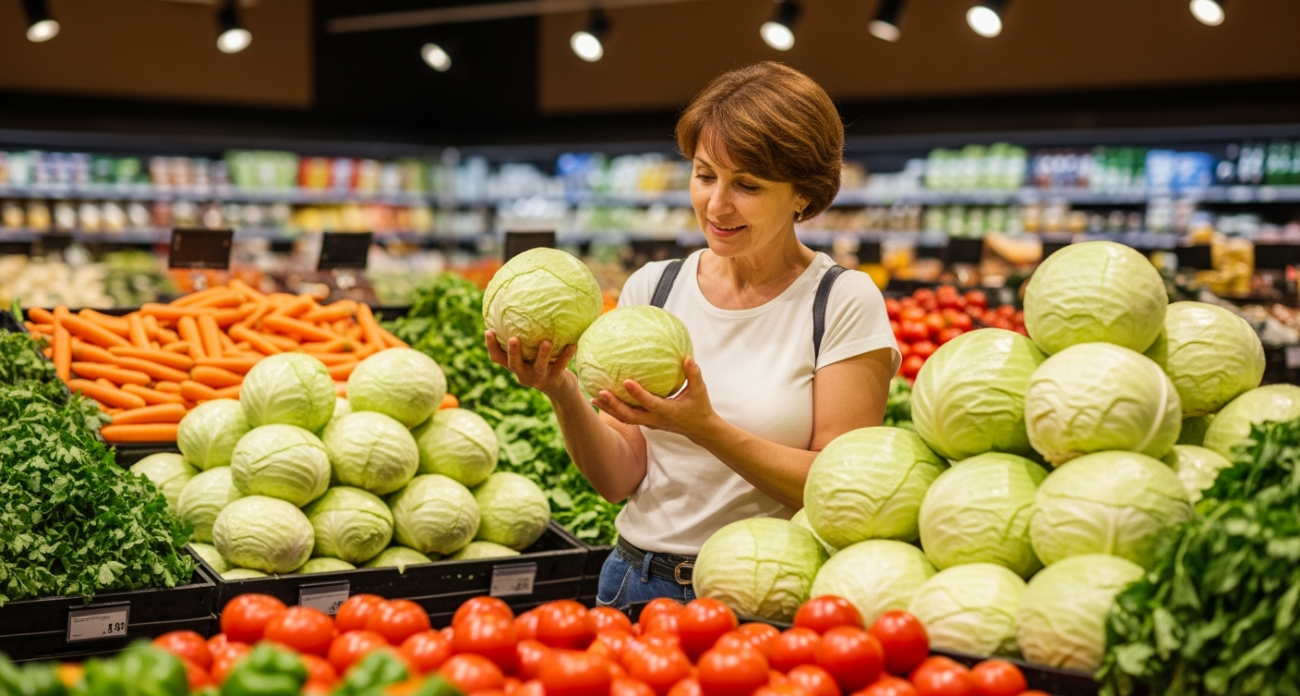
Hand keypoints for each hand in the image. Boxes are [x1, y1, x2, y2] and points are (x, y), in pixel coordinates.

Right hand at [485, 330, 577, 398]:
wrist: (562, 389)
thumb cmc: (544, 365)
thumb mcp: (531, 355)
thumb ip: (526, 340)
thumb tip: (524, 309)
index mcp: (515, 366)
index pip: (498, 358)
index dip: (491, 346)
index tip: (488, 331)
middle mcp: (523, 374)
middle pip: (514, 364)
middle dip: (513, 352)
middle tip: (513, 339)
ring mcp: (539, 379)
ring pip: (539, 366)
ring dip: (542, 354)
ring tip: (547, 342)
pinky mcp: (554, 381)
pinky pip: (561, 366)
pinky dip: (566, 355)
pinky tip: (573, 344)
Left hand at [593, 356, 716, 438]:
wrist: (699, 429)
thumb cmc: (700, 406)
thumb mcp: (700, 390)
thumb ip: (693, 373)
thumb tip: (687, 356)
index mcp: (667, 411)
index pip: (650, 402)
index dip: (638, 393)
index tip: (625, 381)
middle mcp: (655, 419)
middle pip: (629, 415)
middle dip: (614, 405)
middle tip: (600, 393)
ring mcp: (650, 423)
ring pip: (625, 418)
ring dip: (609, 409)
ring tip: (594, 398)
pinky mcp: (647, 422)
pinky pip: (627, 417)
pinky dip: (614, 410)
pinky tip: (603, 400)